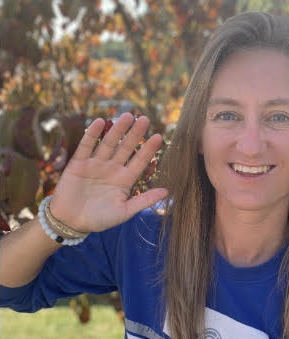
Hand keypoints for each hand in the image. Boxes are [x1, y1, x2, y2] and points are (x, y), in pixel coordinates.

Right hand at [48, 112, 167, 232]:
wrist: (72, 222)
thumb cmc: (100, 219)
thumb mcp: (125, 211)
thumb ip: (144, 200)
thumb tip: (167, 192)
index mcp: (125, 180)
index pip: (140, 161)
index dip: (148, 149)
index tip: (159, 137)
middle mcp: (112, 169)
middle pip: (126, 148)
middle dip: (134, 134)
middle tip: (144, 118)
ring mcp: (96, 164)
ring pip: (109, 143)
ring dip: (117, 130)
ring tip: (127, 116)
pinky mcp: (79, 163)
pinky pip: (87, 146)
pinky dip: (92, 135)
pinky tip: (100, 122)